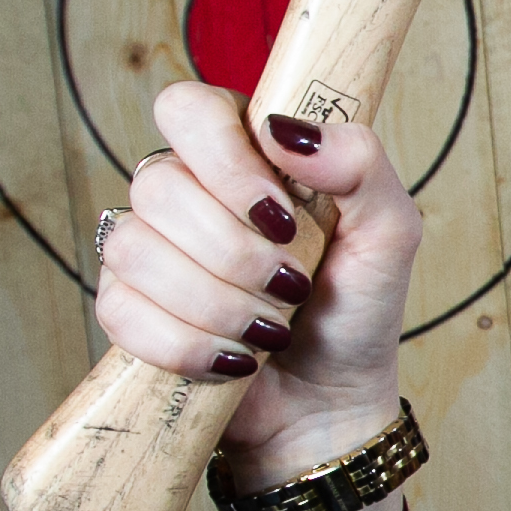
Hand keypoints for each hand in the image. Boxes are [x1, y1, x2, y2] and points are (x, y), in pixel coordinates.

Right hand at [96, 82, 421, 481]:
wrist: (329, 402)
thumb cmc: (357, 308)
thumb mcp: (388, 232)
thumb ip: (359, 163)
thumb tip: (283, 129)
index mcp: (242, 151)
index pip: (188, 109)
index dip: (225, 162)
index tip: (279, 216)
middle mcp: (184, 189)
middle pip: (159, 186)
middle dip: (236, 254)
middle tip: (290, 287)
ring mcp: (146, 247)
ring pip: (136, 250)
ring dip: (218, 304)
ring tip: (269, 328)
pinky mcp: (125, 308)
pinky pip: (122, 311)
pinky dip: (190, 346)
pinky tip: (233, 358)